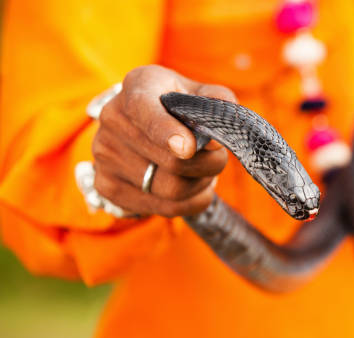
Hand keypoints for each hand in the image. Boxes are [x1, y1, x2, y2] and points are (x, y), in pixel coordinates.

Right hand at [92, 65, 235, 216]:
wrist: (139, 124)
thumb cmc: (176, 106)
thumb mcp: (198, 93)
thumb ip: (217, 99)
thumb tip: (224, 122)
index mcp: (138, 87)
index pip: (146, 111)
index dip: (167, 132)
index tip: (188, 148)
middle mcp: (113, 118)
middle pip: (172, 161)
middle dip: (208, 164)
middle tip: (217, 158)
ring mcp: (104, 155)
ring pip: (171, 190)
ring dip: (201, 184)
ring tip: (203, 171)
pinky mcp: (107, 186)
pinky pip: (164, 208)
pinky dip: (191, 203)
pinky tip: (193, 188)